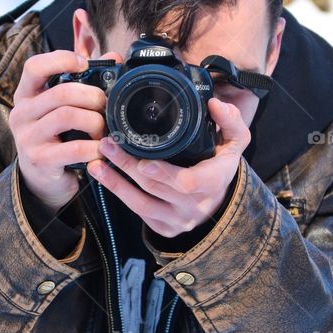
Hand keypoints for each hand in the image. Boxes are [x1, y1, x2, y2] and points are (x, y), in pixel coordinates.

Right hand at [9, 49, 123, 213]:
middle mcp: (22, 113)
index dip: (61, 59)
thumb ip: (84, 82)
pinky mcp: (40, 160)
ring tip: (103, 129)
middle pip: (61, 93)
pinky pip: (74, 148)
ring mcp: (28, 137)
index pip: (34, 66)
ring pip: (68, 116)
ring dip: (95, 121)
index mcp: (26, 94)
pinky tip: (100, 149)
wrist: (41, 179)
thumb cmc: (56, 137)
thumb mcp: (62, 108)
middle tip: (105, 105)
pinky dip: (94, 147)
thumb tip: (114, 57)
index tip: (85, 64)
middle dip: (92, 96)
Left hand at [87, 97, 249, 237]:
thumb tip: (214, 104)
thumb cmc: (220, 165)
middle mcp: (196, 204)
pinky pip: (138, 213)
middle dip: (128, 166)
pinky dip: (119, 194)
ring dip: (115, 182)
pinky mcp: (164, 228)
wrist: (218, 200)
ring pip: (142, 204)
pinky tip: (104, 177)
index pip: (189, 182)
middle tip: (108, 144)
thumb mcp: (235, 142)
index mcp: (214, 181)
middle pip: (156, 187)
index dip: (164, 173)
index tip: (144, 160)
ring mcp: (179, 219)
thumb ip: (231, 121)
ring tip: (96, 163)